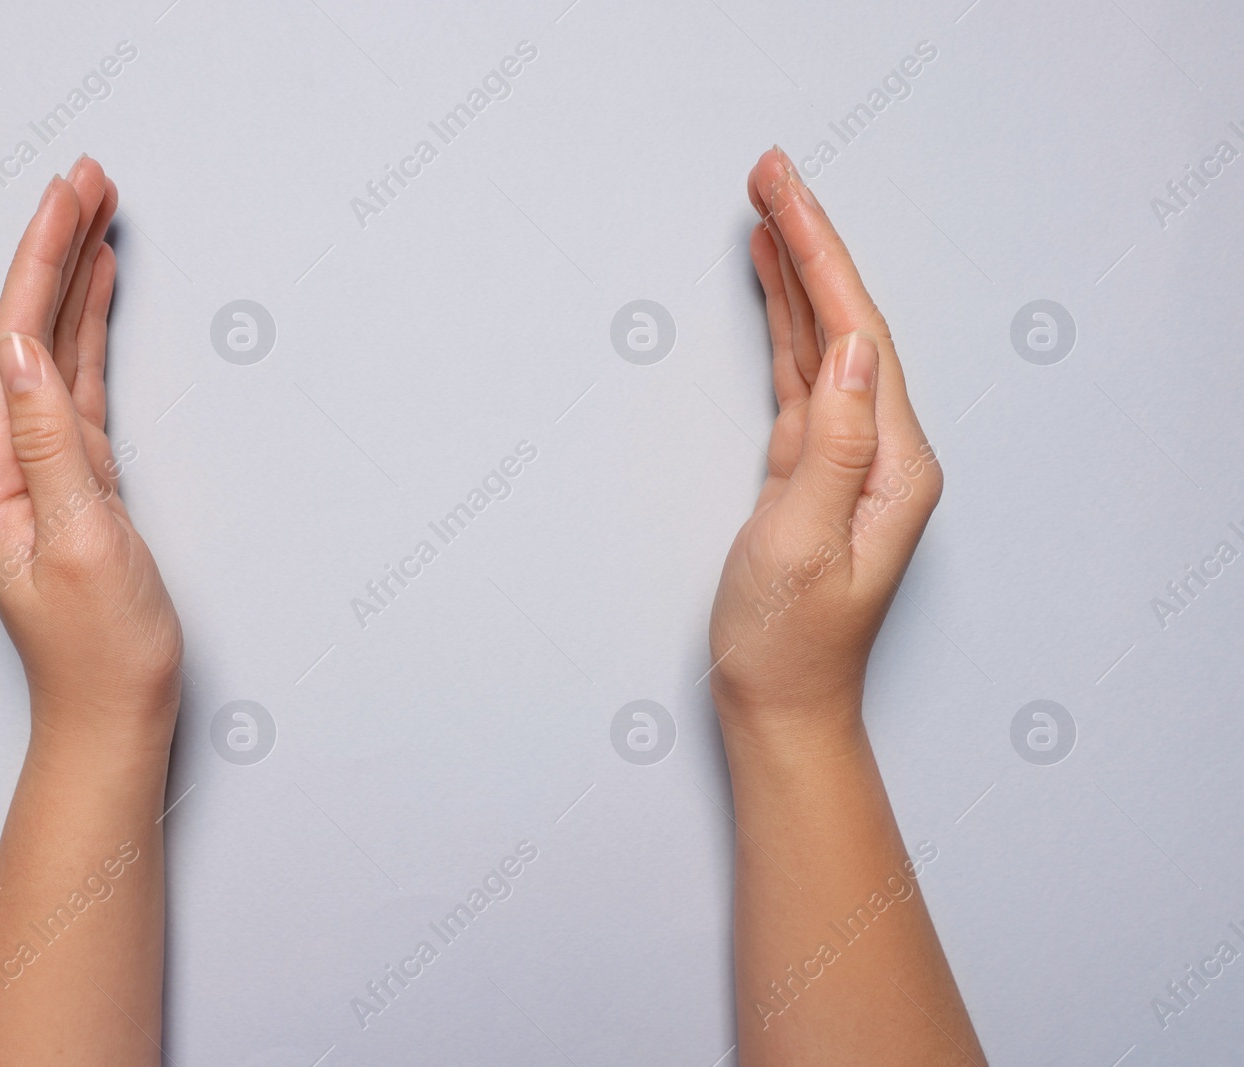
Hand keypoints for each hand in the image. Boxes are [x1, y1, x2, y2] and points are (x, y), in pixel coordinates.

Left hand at [0, 156, 181, 742]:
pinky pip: (75, 384)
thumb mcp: (81, 541)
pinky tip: (96, 295)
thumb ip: (50, 441)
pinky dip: (87, 331)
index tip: (70, 195)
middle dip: (55, 249)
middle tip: (90, 177)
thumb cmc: (102, 647)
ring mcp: (35, 468)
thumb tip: (19, 348)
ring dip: (72, 279)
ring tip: (96, 213)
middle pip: (23, 330)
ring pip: (50, 350)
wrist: (116, 712)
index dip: (40, 261)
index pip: (9, 343)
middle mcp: (1, 462)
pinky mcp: (73, 479)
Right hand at [709, 148, 940, 743]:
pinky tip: (775, 293)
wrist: (781, 705)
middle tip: (768, 174)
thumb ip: (834, 445)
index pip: (862, 334)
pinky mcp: (813, 468)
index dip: (821, 257)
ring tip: (766, 211)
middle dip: (808, 243)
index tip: (782, 195)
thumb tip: (854, 352)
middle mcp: (882, 450)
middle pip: (849, 322)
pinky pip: (803, 376)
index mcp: (894, 463)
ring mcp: (848, 457)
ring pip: (825, 342)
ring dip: (797, 275)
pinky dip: (786, 326)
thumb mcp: (806, 544)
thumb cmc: (790, 642)